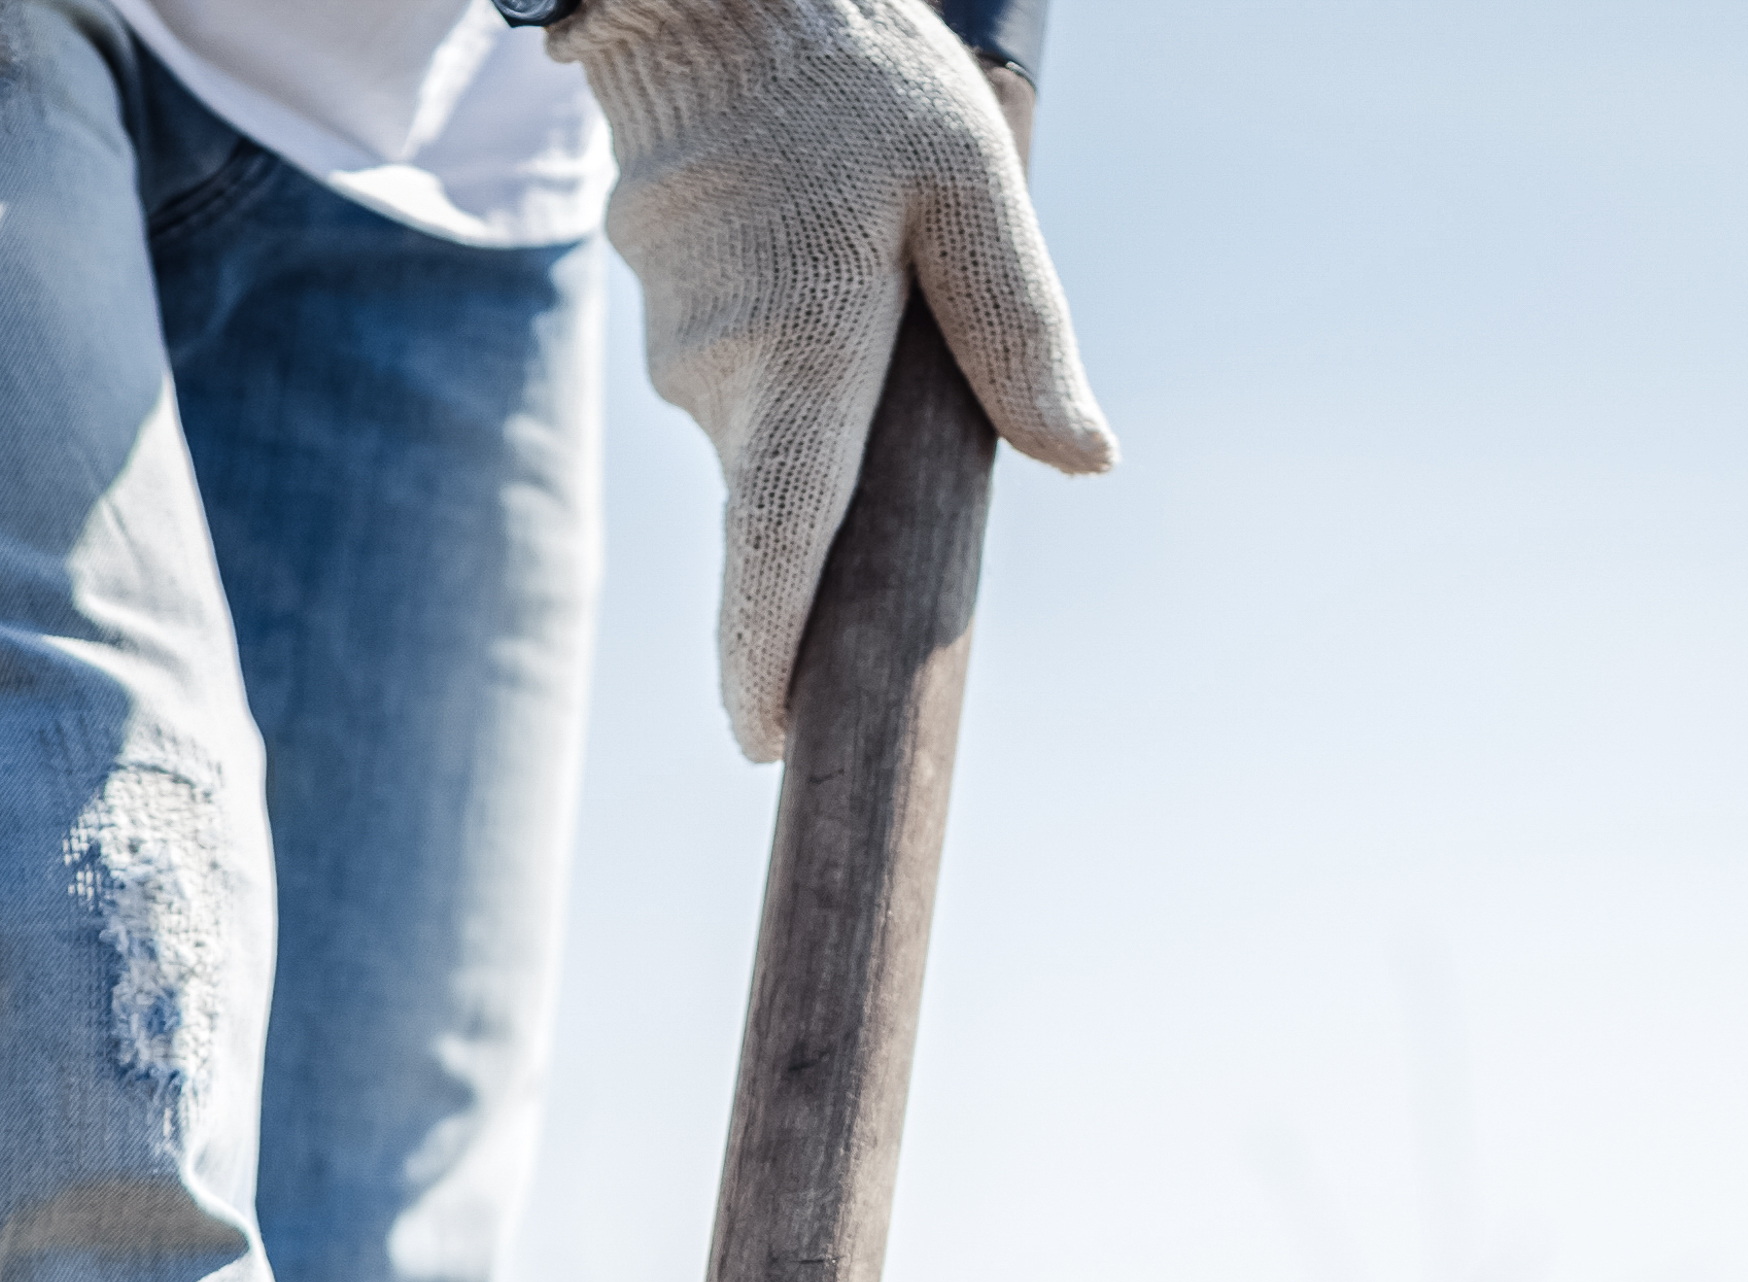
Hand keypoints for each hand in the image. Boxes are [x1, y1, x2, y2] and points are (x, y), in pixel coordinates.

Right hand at [557, 0, 1114, 759]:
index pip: (776, 544)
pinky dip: (788, 348)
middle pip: (790, 499)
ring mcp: (679, 350)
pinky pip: (741, 373)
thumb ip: (1020, 328)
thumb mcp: (972, 185)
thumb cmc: (853, 77)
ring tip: (866, 272)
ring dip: (826, 398)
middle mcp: (720, 377)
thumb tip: (1084, 457)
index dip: (767, 655)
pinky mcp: (664, 314)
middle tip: (908, 412)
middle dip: (846, 505)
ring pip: (770, 429)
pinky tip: (815, 254)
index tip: (768, 738)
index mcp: (801, 357)